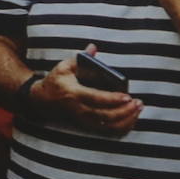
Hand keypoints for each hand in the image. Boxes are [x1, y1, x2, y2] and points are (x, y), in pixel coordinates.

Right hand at [28, 45, 142, 133]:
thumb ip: (80, 58)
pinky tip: (131, 120)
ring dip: (125, 120)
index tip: (128, 96)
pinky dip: (121, 128)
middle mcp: (79, 109)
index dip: (113, 99)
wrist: (41, 101)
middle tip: (138, 103)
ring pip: (108, 126)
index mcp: (74, 93)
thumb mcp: (64, 67)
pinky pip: (106, 131)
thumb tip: (93, 47)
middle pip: (105, 116)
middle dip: (125, 111)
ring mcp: (82, 120)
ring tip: (138, 110)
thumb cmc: (55, 82)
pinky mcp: (86, 125)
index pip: (96, 99)